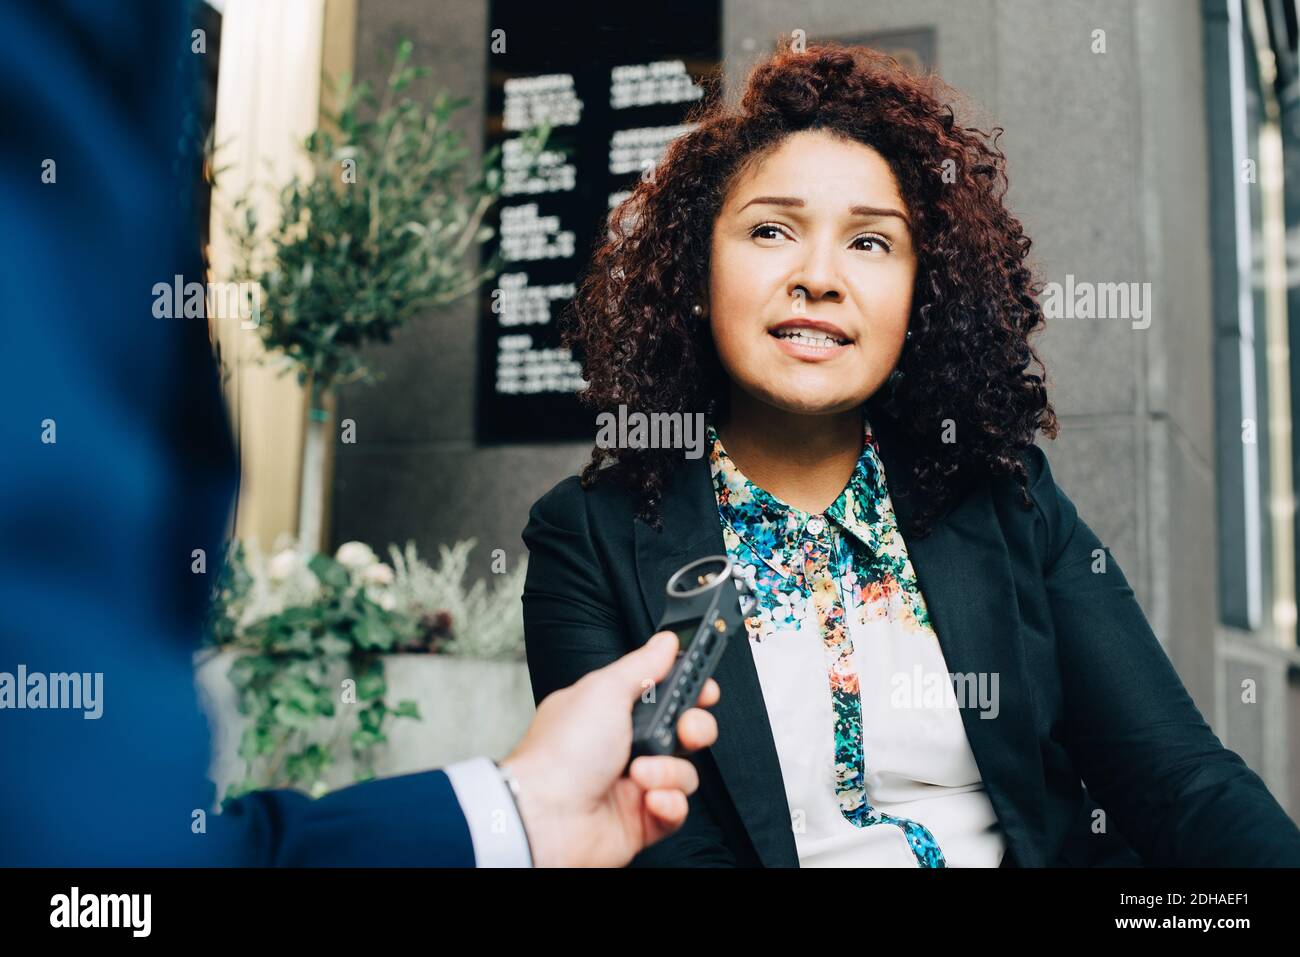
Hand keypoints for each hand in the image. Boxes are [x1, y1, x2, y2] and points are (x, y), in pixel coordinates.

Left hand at [499, 631, 719, 866]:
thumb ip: (642, 665)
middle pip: (683, 730)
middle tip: (684, 728)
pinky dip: (668, 803)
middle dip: (694, 727)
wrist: (544, 818)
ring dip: (669, 770)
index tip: (705, 687)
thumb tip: (666, 642)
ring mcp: (633, 784)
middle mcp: (624, 746)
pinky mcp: (642, 819)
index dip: (688, 689)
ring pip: (684, 771)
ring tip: (641, 773)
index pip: (662, 693)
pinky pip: (677, 808)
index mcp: (612, 711)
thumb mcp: (604, 691)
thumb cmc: (561, 752)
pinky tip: (648, 799)